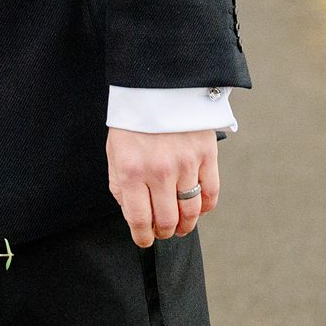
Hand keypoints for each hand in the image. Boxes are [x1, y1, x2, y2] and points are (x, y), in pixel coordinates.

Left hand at [108, 127, 219, 248]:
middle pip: (168, 220)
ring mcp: (185, 164)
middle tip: (163, 232)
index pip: (139, 219)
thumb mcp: (115, 152)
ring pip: (191, 211)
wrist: (158, 85)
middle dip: (164, 232)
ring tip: (181, 226)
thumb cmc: (133, 121)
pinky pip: (211, 193)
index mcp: (131, 171)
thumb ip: (120, 185)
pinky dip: (205, 207)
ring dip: (186, 225)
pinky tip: (198, 209)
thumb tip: (133, 215)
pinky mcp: (206, 155)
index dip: (143, 237)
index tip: (145, 240)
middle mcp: (158, 172)